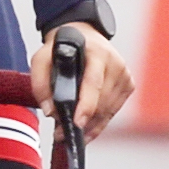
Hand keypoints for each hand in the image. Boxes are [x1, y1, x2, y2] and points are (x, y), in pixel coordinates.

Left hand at [45, 19, 137, 138]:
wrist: (84, 36)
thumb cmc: (64, 48)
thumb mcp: (42, 57)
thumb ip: (40, 82)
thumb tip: (50, 110)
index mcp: (98, 53)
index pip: (93, 83)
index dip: (86, 106)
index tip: (77, 123)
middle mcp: (116, 64)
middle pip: (100, 103)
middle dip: (80, 122)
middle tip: (60, 132)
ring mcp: (125, 75)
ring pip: (107, 112)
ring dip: (88, 126)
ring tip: (68, 131)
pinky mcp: (129, 85)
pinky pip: (112, 112)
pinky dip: (98, 122)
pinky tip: (85, 127)